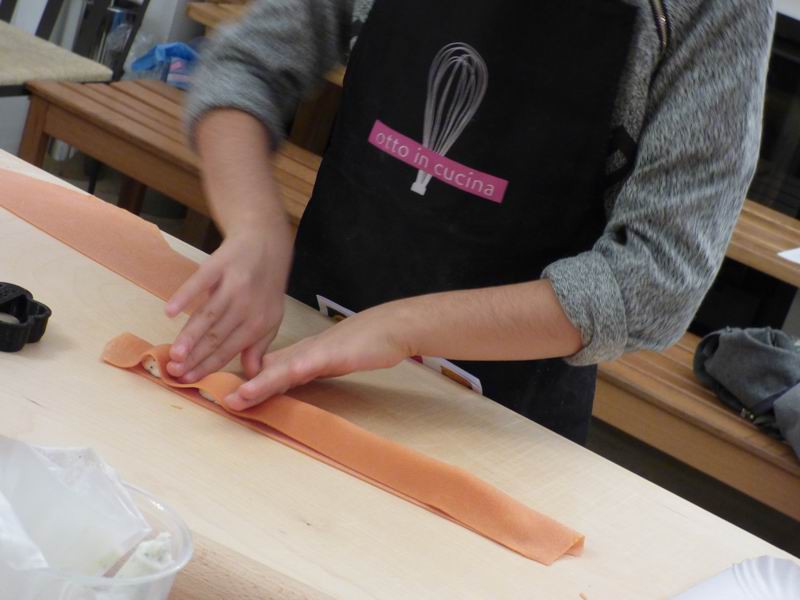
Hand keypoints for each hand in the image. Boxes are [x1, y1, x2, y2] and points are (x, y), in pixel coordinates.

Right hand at [165, 222, 292, 381]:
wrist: (266, 243)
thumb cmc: (265, 287)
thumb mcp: (270, 318)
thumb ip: (258, 347)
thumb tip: (251, 376)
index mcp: (259, 323)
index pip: (229, 350)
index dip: (207, 366)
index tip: (187, 380)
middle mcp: (248, 306)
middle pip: (216, 336)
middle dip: (194, 356)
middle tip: (174, 372)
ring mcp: (234, 284)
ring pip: (208, 315)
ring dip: (190, 335)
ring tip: (174, 354)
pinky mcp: (220, 264)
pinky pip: (200, 282)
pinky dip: (185, 296)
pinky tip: (170, 312)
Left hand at [225, 302, 412, 409]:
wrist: (390, 328)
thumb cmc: (365, 343)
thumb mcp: (331, 360)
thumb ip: (310, 369)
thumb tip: (289, 381)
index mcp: (300, 354)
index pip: (265, 369)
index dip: (242, 381)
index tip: (217, 393)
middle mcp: (301, 352)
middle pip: (263, 370)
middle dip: (238, 386)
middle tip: (215, 398)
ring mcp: (313, 353)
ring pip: (276, 371)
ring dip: (254, 385)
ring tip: (233, 398)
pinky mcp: (328, 356)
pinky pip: (300, 368)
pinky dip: (281, 377)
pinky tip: (264, 385)